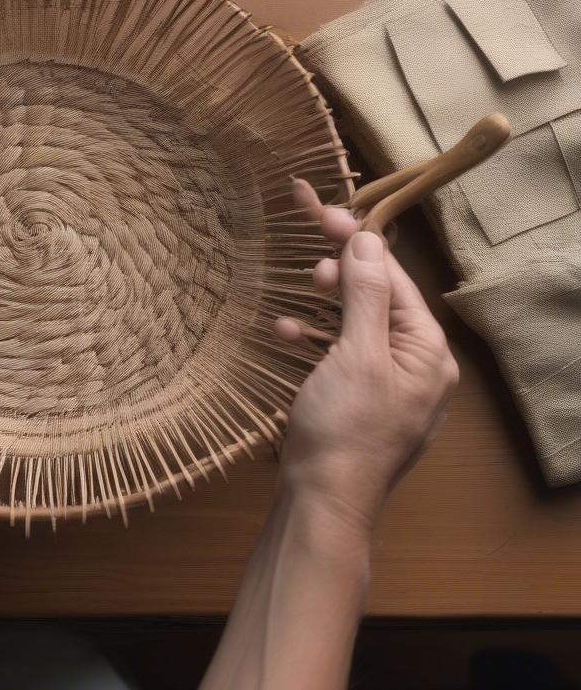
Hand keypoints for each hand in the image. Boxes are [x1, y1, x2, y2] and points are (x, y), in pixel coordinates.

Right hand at [275, 180, 458, 533]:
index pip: (393, 278)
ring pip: (356, 323)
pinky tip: (287, 331)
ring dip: (326, 302)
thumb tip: (366, 239)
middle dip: (341, 273)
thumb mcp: (356, 353)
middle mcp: (414, 362)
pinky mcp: (359, 398)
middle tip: (309, 256)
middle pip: (377, 297)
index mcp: (426, 350)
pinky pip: (341, 353)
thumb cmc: (345, 427)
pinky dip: (316, 338)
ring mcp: (387, 382)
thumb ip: (364, 294)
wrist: (323, 501)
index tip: (322, 211)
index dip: (356, 242)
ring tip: (302, 286)